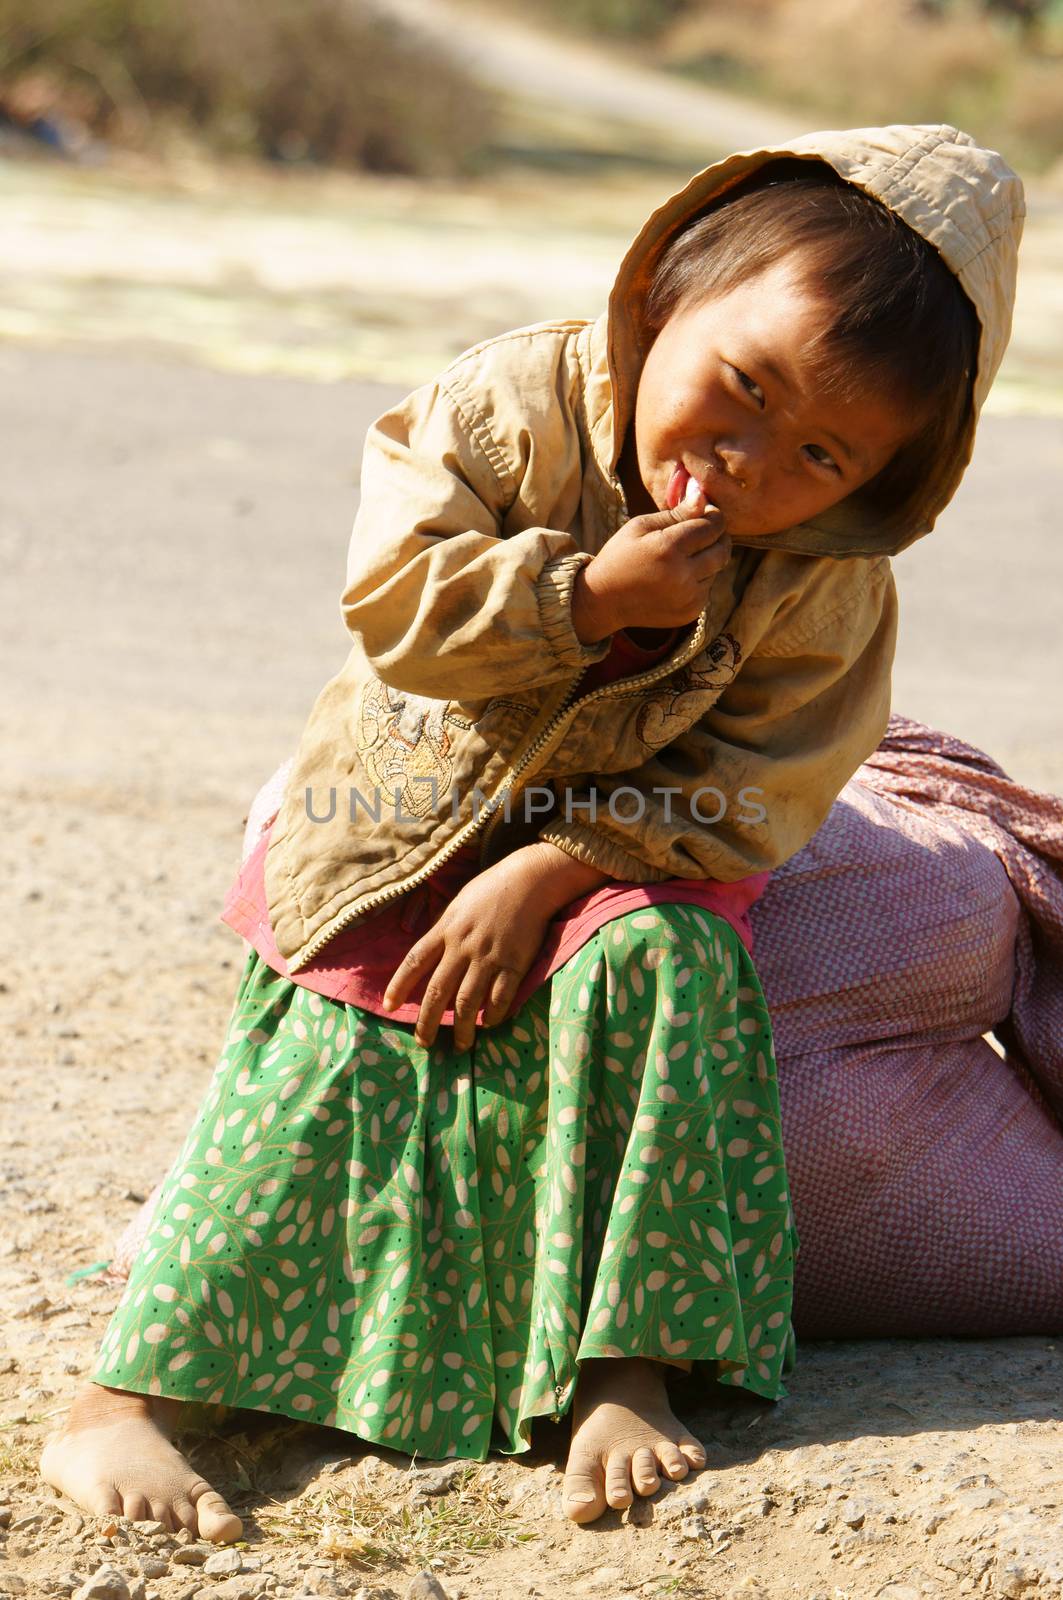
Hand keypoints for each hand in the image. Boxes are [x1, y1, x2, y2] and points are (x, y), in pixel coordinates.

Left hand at [381, 842, 610, 1050]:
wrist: (530, 880)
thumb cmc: (492, 889)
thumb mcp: (458, 904)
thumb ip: (443, 929)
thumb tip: (430, 953)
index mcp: (445, 929)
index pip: (414, 962)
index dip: (398, 986)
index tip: (388, 1007)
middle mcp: (462, 946)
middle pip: (438, 991)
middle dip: (428, 1021)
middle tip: (425, 1042)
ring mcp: (488, 957)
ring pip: (468, 1002)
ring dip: (463, 1028)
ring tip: (461, 1045)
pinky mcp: (514, 964)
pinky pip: (500, 998)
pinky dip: (494, 1014)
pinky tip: (490, 1023)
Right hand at [572, 486, 730, 641]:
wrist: (603, 600)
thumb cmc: (620, 556)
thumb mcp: (641, 526)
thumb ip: (676, 513)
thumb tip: (703, 497)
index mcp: (669, 548)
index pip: (713, 526)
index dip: (714, 516)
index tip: (706, 513)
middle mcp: (683, 575)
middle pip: (723, 549)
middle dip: (718, 537)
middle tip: (701, 532)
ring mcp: (689, 597)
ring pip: (717, 569)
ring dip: (707, 559)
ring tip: (682, 557)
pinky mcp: (690, 612)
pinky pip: (707, 588)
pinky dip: (699, 579)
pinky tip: (677, 577)